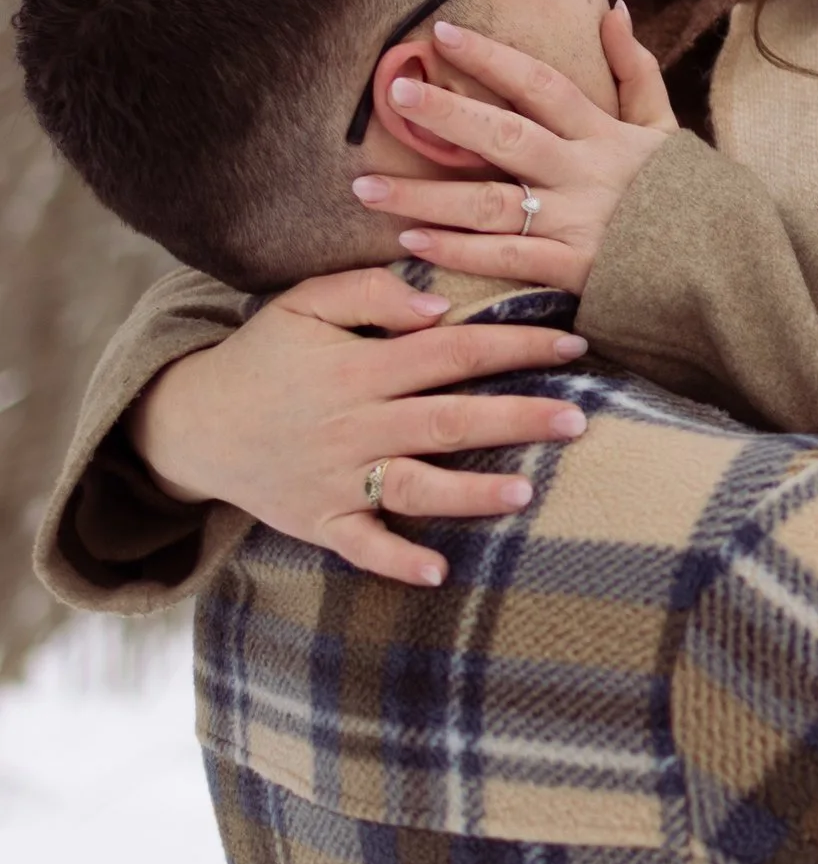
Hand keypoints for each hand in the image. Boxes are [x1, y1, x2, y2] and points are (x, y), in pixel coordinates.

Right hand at [130, 268, 593, 592]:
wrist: (192, 422)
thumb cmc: (264, 355)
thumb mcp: (304, 304)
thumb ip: (370, 293)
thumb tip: (437, 307)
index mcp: (359, 368)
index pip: (453, 352)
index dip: (515, 344)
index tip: (573, 343)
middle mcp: (354, 425)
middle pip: (448, 419)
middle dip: (518, 418)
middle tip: (580, 418)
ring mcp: (338, 478)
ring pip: (415, 486)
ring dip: (471, 492)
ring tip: (527, 493)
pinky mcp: (320, 521)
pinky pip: (362, 546)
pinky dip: (397, 560)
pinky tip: (439, 569)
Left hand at [350, 1, 674, 293]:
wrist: (722, 271)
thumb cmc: (687, 195)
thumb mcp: (665, 128)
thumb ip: (635, 70)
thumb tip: (611, 8)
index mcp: (604, 135)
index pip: (541, 84)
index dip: (493, 57)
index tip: (443, 32)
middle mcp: (584, 174)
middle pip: (506, 135)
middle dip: (447, 113)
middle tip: (395, 92)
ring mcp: (576, 224)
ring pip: (490, 203)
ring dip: (425, 195)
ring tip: (366, 186)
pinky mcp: (573, 272)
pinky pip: (506, 259)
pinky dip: (458, 251)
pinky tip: (412, 240)